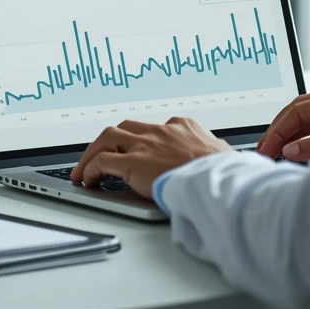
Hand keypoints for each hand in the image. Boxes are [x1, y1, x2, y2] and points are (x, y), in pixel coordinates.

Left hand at [70, 117, 232, 198]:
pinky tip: (88, 180)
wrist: (218, 180)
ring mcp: (145, 144)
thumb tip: (220, 160)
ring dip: (93, 152)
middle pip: (126, 127)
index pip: (155, 128)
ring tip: (85, 169)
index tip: (137, 151)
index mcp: (184, 127)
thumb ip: (212, 154)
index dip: (141, 140)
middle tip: (102, 154)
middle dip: (111, 141)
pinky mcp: (132, 162)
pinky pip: (102, 161)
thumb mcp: (221, 156)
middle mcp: (161, 131)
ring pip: (108, 138)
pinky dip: (91, 169)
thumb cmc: (224, 172)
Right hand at [257, 86, 309, 162]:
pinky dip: (306, 134)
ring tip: (276, 152)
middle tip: (264, 151)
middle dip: (281, 129)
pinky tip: (296, 148)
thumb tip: (288, 149)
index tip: (265, 150)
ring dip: (292, 132)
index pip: (298, 110)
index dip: (277, 131)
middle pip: (302, 108)